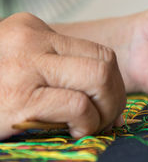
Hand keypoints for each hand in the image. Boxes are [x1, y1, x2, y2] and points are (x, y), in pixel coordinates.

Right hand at [0, 13, 125, 138]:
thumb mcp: (21, 67)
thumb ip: (58, 69)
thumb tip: (107, 94)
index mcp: (31, 29)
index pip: (98, 51)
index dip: (113, 82)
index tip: (109, 105)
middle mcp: (28, 40)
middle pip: (105, 63)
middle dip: (116, 96)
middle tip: (107, 118)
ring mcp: (22, 66)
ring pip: (98, 79)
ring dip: (105, 110)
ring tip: (89, 126)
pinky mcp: (17, 97)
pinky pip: (78, 106)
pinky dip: (86, 124)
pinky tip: (73, 133)